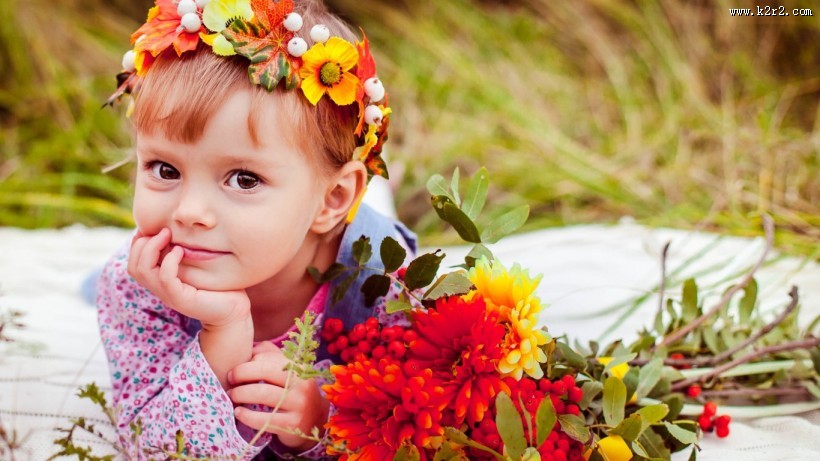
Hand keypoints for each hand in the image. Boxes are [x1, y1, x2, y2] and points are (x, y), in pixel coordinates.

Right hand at [128, 228, 250, 326]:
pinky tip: (180, 250)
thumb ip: (184, 252)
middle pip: (134, 266)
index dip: (138, 243)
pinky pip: (165, 278)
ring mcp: (169, 295)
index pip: (134, 262)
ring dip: (152, 248)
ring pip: (143, 271)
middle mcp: (160, 289)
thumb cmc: (219, 286)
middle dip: (142, 244)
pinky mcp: (181, 299)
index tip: (154, 228)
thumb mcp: (198, 265)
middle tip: (164, 230)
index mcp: (160, 281)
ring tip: (168, 235)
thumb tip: (179, 228)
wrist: (233, 312)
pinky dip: (169, 261)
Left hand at [228, 341, 328, 450]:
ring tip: (232, 395)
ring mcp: (298, 405)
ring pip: (263, 394)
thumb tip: (252, 347)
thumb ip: (271, 356)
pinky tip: (238, 413)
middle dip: (241, 373)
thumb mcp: (289, 372)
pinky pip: (263, 419)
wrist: (315, 419)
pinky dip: (246, 415)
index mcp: (299, 368)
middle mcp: (302, 384)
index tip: (236, 369)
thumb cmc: (294, 391)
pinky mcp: (291, 425)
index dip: (248, 362)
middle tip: (230, 380)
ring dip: (240, 393)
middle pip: (265, 371)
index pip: (268, 358)